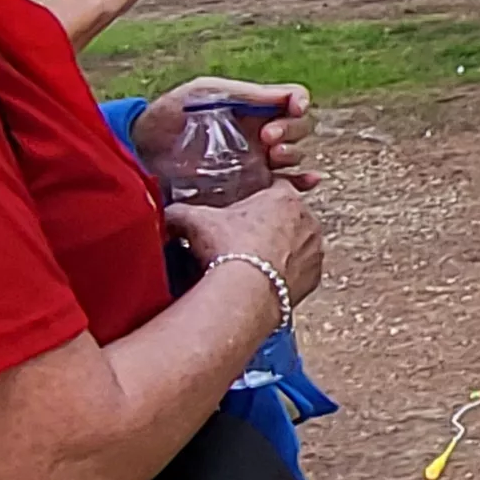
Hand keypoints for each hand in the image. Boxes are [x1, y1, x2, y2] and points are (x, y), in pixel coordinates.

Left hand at [138, 78, 317, 189]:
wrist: (141, 153)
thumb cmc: (168, 116)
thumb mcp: (206, 92)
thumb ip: (246, 93)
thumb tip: (290, 96)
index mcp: (252, 108)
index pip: (292, 101)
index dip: (299, 103)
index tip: (293, 108)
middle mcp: (260, 134)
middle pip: (299, 129)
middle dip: (292, 131)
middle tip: (268, 138)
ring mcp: (256, 161)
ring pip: (295, 156)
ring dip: (294, 154)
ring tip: (272, 156)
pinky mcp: (250, 188)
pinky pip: (286, 186)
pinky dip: (303, 182)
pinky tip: (308, 181)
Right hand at [167, 181, 325, 307]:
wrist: (247, 293)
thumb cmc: (228, 251)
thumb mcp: (195, 222)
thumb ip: (179, 211)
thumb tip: (165, 212)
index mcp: (284, 198)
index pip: (276, 187)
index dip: (258, 198)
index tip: (245, 211)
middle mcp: (308, 220)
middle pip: (288, 217)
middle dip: (270, 225)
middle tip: (245, 240)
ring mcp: (315, 250)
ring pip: (297, 244)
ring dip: (281, 250)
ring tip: (254, 262)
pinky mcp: (315, 277)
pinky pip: (302, 271)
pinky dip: (287, 274)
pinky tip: (265, 280)